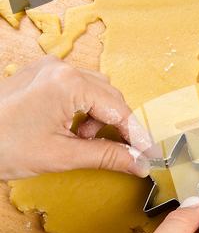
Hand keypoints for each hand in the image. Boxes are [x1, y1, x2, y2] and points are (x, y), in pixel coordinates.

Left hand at [0, 55, 159, 180]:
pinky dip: (85, 109)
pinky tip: (74, 128)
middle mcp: (61, 69)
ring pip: (97, 90)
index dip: (137, 135)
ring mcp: (50, 69)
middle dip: (118, 126)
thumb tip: (137, 163)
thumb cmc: (1, 146)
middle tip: (124, 152)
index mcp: (68, 84)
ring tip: (86, 140)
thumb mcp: (61, 156)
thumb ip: (107, 156)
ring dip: (101, 116)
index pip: (119, 109)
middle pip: (111, 96)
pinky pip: (79, 87)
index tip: (150, 153)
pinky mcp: (43, 75)